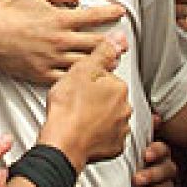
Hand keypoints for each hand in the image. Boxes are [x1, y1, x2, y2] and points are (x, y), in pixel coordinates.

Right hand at [0, 0, 125, 83]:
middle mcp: (59, 40)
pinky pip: (65, 79)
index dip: (110, 13)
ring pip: (84, 65)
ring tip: (113, 63)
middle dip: (113, 43)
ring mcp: (51, 59)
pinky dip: (78, 80)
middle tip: (125, 43)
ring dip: (101, 63)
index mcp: (60, 19)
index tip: (120, 12)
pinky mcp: (40, 73)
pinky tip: (87, 80)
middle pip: (95, 44)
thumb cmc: (6, 7)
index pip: (93, 16)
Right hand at [39, 37, 131, 168]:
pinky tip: (85, 132)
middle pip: (111, 98)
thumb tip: (118, 39)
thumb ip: (102, 53)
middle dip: (98, 99)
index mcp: (118, 88)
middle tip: (78, 102)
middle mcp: (124, 108)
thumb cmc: (68, 109)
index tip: (81, 86)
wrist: (62, 143)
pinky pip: (109, 138)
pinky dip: (99, 136)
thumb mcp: (81, 69)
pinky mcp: (114, 147)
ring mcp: (120, 129)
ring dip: (99, 117)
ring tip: (80, 118)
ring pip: (111, 118)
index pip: (109, 78)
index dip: (92, 81)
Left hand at [131, 119, 177, 186]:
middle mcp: (164, 168)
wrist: (119, 177)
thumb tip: (154, 116)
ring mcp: (162, 185)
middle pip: (168, 170)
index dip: (157, 151)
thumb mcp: (129, 143)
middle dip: (152, 174)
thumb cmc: (127, 157)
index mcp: (158, 152)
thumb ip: (139, 130)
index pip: (164, 149)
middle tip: (136, 178)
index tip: (145, 154)